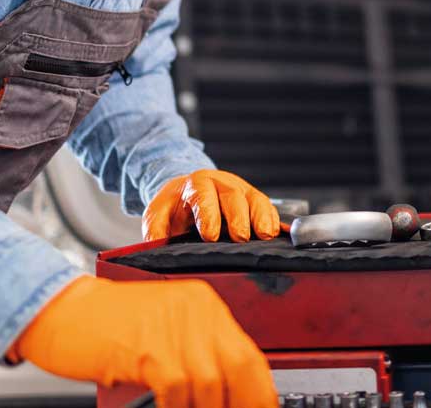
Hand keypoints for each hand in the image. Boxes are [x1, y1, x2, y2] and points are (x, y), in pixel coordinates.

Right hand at [12, 276, 275, 407]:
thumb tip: (226, 395)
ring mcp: (173, 326)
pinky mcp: (148, 346)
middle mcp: (195, 310)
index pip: (249, 355)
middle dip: (242, 402)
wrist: (59, 312)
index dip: (257, 392)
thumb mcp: (163, 334)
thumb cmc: (105, 327)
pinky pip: (177, 389)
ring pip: (210, 383)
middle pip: (241, 367)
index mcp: (203, 306)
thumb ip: (196, 356)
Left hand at [142, 169, 279, 242]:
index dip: (208, 215)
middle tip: (239, 238)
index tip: (209, 235)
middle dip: (237, 217)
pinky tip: (275, 233)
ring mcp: (241, 190)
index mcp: (195, 185)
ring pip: (254, 199)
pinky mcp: (254, 200)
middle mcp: (221, 183)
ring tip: (265, 235)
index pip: (203, 196)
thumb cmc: (174, 208)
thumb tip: (155, 247)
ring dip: (261, 217)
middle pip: (233, 196)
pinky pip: (267, 206)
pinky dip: (272, 219)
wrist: (188, 194)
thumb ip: (155, 230)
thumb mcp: (158, 215)